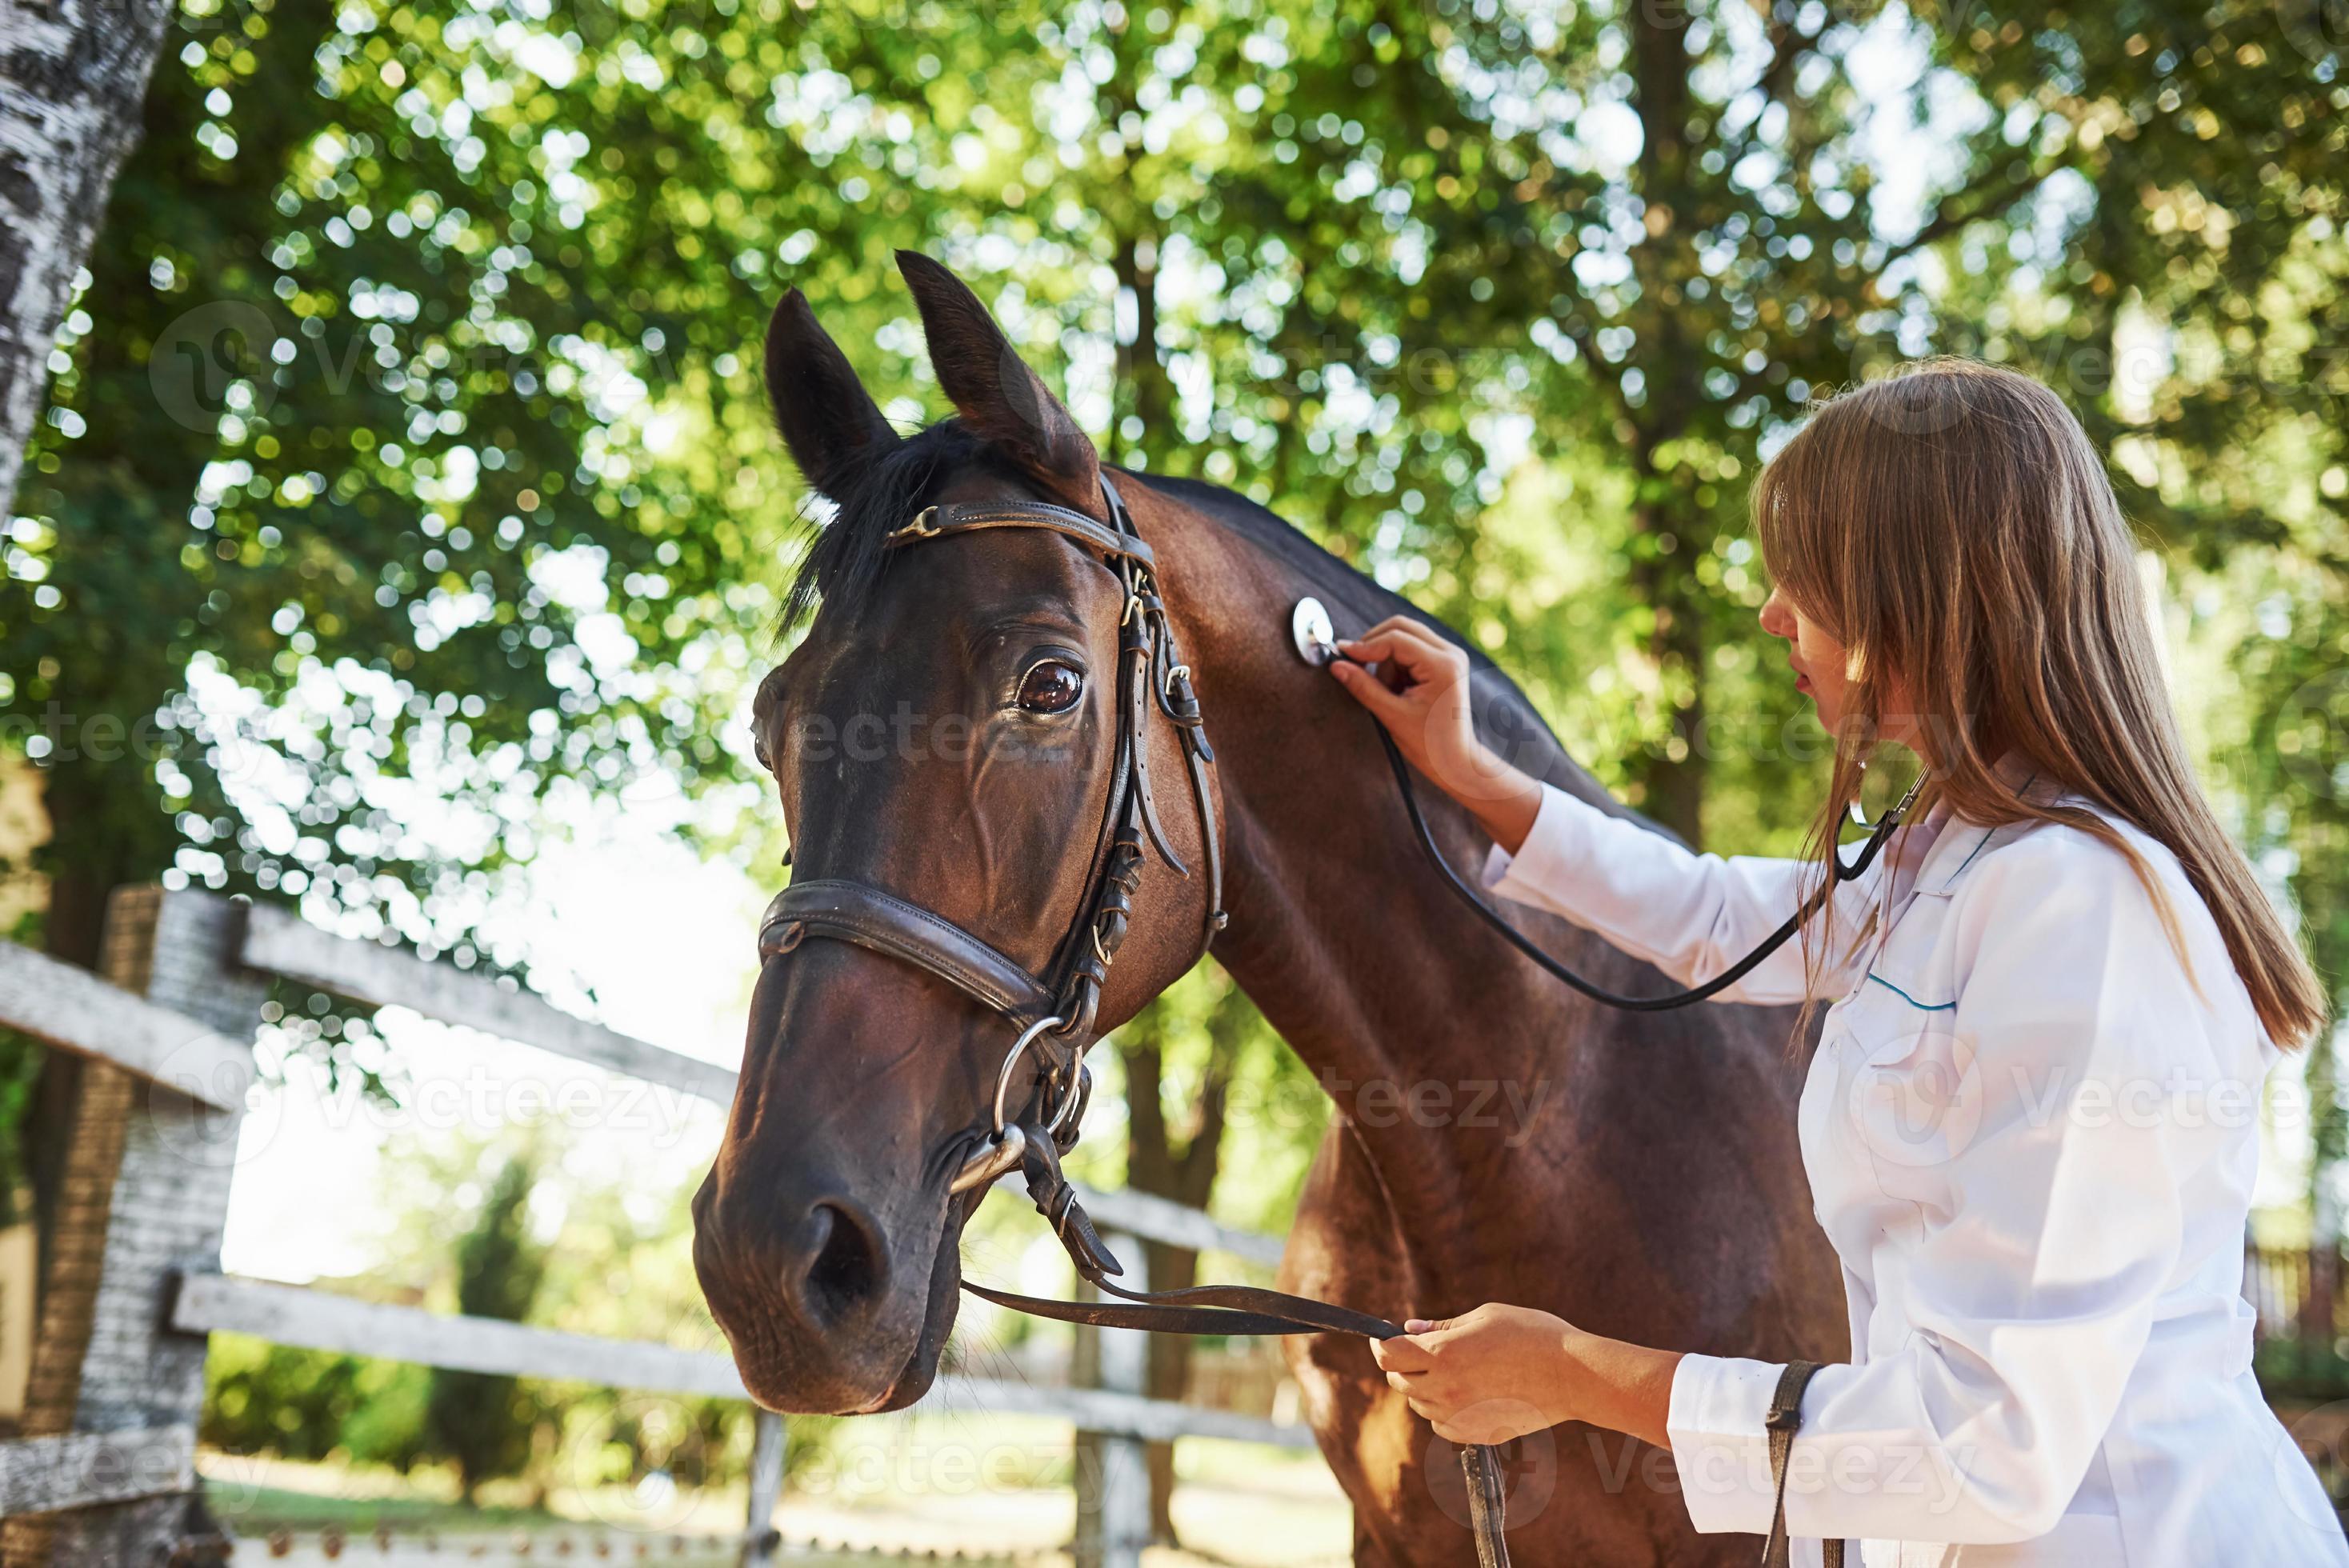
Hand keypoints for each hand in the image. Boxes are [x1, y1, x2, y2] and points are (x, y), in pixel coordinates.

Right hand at [1329, 616, 1540, 851]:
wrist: (1455, 760)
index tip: (1342, 654)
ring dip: (1387, 661)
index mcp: (1442, 665)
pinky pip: (1411, 649)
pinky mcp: (1445, 661)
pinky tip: (1400, 690)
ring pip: (1403, 638)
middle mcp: (1450, 653)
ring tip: (1391, 694)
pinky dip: (1397, 665)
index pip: (1396, 640)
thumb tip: (1337, 665)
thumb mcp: (1392, 715)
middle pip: (1401, 627)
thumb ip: (1364, 687)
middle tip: (1356, 667)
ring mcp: (1450, 655)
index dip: (1365, 646)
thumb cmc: (1429, 744)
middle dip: (1375, 646)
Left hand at [1370, 1304, 1682, 1449]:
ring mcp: (1460, 1416)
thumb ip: (1443, 1327)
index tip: (1383, 1337)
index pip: (1389, 1355)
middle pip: (1399, 1381)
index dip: (1380, 1343)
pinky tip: (1466, 1393)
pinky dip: (1443, 1410)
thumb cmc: (1532, 1335)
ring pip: (1420, 1404)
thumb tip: (1410, 1329)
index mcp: (1444, 1354)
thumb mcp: (1485, 1317)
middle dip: (1401, 1364)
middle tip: (1418, 1349)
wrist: (1573, 1376)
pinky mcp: (1477, 1434)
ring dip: (1423, 1387)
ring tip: (1452, 1369)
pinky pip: (1442, 1425)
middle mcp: (1446, 1389)